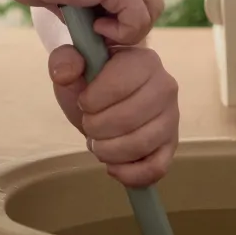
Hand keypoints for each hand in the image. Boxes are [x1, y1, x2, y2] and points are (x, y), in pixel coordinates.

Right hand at [0, 0, 163, 45]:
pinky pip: (138, 20)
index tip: (91, 22)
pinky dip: (120, 33)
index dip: (117, 13)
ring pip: (151, 11)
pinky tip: (94, 26)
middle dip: (127, 24)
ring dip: (126, 30)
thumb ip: (79, 3)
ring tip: (94, 29)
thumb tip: (86, 27)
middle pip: (149, 1)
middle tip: (97, 30)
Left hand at [47, 42, 178, 187]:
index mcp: (142, 60)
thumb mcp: (72, 66)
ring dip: (109, 151)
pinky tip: (112, 167)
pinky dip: (129, 174)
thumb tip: (64, 72)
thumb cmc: (90, 82)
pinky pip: (156, 168)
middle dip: (97, 128)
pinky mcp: (171, 145)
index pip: (118, 86)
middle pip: (129, 118)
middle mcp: (165, 86)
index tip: (83, 103)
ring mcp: (172, 117)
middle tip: (88, 125)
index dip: (92, 101)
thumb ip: (64, 61)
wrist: (105, 103)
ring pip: (141, 144)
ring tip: (98, 143)